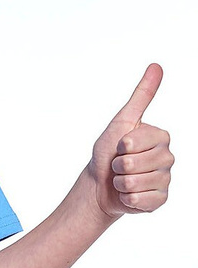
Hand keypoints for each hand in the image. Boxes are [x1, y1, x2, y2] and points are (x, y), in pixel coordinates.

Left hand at [87, 63, 172, 218]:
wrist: (100, 183)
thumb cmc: (108, 151)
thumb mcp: (122, 120)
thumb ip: (142, 96)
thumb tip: (157, 66)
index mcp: (161, 137)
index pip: (136, 141)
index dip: (121, 145)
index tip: (120, 146)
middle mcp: (167, 158)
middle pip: (136, 163)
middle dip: (118, 165)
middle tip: (119, 164)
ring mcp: (165, 180)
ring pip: (136, 183)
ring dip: (120, 182)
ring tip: (121, 178)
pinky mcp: (159, 200)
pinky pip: (141, 201)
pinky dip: (127, 199)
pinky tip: (127, 194)